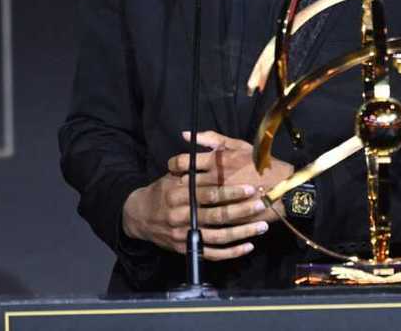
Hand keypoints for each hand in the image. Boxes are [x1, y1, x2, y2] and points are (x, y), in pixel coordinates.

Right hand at [121, 172, 267, 260]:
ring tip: (261, 226)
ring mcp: (184, 235)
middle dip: (241, 210)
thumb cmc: (160, 192)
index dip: (231, 191)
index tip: (250, 187)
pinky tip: (248, 246)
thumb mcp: (171, 175)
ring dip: (242, 233)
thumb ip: (189, 165)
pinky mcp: (186, 249)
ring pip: (218, 237)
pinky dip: (232, 252)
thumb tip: (206, 147)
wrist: (139, 217)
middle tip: (260, 204)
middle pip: (216, 215)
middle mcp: (181, 216)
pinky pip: (213, 254)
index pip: (209, 193)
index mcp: (178, 195)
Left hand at [168, 130, 294, 221]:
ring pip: (192, 199)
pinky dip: (199, 212)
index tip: (173, 167)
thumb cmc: (260, 163)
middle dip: (180, 183)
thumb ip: (211, 139)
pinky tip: (199, 210)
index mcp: (216, 161)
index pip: (182, 162)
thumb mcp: (238, 145)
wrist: (283, 189)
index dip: (173, 164)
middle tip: (181, 183)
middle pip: (184, 182)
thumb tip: (185, 135)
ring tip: (188, 197)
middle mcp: (214, 179)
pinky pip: (205, 214)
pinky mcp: (225, 215)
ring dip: (188, 198)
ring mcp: (219, 199)